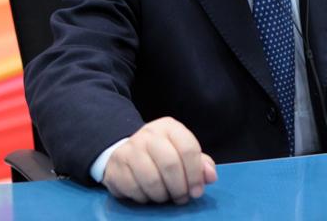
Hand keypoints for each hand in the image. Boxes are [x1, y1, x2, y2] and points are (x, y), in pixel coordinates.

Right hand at [102, 117, 216, 203]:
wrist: (126, 151)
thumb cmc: (161, 154)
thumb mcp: (183, 152)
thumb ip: (200, 164)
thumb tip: (210, 176)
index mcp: (169, 127)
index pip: (188, 149)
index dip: (195, 174)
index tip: (197, 191)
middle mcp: (149, 134)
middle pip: (170, 164)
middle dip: (180, 188)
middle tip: (181, 198)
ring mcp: (129, 149)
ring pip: (151, 180)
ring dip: (162, 195)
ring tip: (166, 196)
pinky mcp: (116, 166)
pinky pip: (134, 189)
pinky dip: (145, 198)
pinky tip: (148, 195)